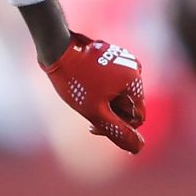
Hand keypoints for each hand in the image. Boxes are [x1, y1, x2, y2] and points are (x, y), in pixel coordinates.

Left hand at [45, 32, 147, 153]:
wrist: (56, 47)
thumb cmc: (75, 80)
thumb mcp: (95, 111)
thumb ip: (117, 131)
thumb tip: (138, 148)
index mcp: (135, 80)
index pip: (137, 118)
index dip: (117, 127)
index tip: (93, 126)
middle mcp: (134, 68)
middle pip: (128, 106)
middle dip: (109, 114)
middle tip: (87, 113)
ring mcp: (123, 60)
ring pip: (119, 95)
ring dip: (104, 104)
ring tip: (84, 99)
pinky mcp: (112, 56)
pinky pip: (113, 82)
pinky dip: (101, 90)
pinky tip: (85, 87)